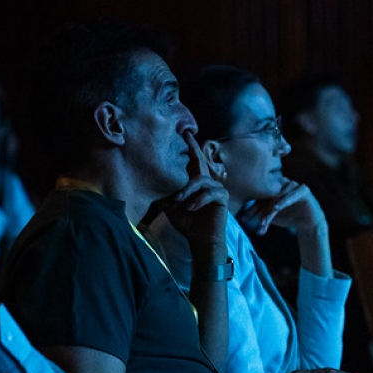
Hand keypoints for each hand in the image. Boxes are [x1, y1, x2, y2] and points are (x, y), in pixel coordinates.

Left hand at [158, 133, 228, 253]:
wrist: (200, 240)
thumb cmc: (186, 222)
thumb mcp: (170, 206)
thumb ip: (164, 192)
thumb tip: (150, 180)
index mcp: (192, 182)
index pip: (189, 161)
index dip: (187, 147)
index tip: (182, 133)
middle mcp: (205, 180)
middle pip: (199, 160)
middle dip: (192, 148)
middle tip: (185, 136)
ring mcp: (215, 187)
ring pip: (199, 180)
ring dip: (187, 191)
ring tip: (179, 202)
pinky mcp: (222, 196)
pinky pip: (210, 192)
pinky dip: (198, 200)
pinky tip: (191, 208)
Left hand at [239, 178, 326, 236]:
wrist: (307, 223)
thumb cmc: (287, 217)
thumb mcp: (269, 216)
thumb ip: (258, 214)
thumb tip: (240, 217)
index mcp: (272, 187)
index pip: (259, 196)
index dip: (251, 208)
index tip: (243, 219)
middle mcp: (281, 183)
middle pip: (266, 196)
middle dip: (258, 210)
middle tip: (251, 222)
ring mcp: (293, 185)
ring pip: (277, 197)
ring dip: (269, 211)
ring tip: (263, 222)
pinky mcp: (303, 190)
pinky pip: (292, 195)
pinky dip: (283, 201)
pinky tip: (276, 208)